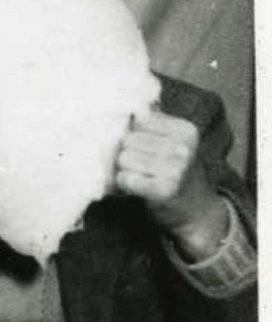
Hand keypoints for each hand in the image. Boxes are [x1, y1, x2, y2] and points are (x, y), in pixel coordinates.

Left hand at [115, 109, 228, 260]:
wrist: (199, 212)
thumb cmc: (178, 174)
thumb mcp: (175, 143)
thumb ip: (153, 124)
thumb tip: (122, 108)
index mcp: (186, 130)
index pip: (138, 119)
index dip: (134, 134)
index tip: (144, 147)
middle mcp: (182, 147)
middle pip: (128, 139)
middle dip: (127, 152)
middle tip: (140, 166)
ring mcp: (175, 169)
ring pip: (123, 158)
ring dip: (124, 169)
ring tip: (139, 176)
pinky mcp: (163, 190)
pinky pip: (125, 178)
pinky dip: (124, 184)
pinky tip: (136, 188)